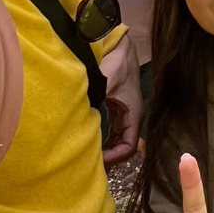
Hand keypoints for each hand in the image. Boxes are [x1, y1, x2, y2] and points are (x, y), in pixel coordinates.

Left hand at [100, 32, 141, 165]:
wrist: (120, 46)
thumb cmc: (116, 64)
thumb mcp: (106, 84)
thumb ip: (96, 98)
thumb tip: (80, 117)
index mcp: (133, 114)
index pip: (128, 146)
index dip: (115, 157)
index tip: (99, 161)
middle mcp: (131, 117)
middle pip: (124, 146)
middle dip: (110, 157)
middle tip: (92, 166)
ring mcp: (124, 112)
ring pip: (118, 139)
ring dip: (107, 149)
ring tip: (91, 159)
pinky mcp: (116, 107)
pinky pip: (113, 130)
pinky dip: (104, 139)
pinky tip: (91, 143)